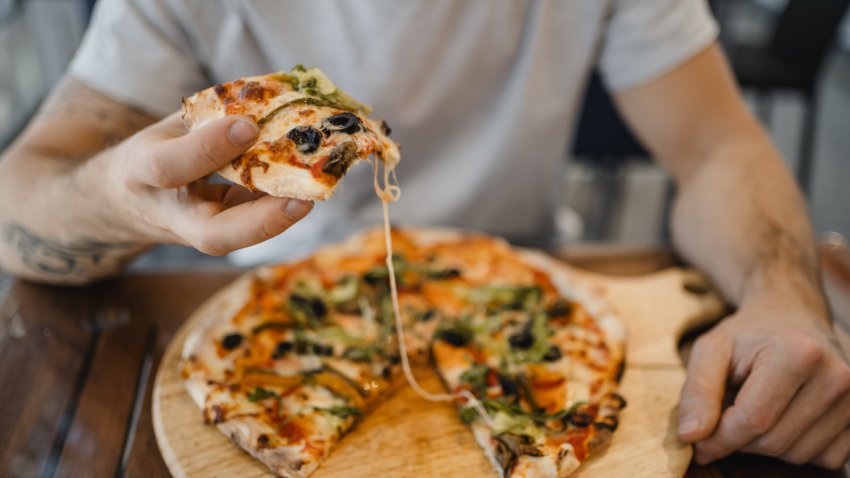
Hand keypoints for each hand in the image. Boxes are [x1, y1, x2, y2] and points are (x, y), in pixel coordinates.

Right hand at [104, 113, 311, 254]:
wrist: (124, 202)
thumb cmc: (156, 151)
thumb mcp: (169, 128)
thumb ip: (209, 119)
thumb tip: (271, 100)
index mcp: (143, 172)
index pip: (171, 167)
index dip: (209, 148)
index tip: (247, 126)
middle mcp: (170, 213)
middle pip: (213, 236)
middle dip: (260, 221)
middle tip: (302, 200)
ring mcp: (195, 233)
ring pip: (238, 240)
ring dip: (279, 218)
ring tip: (315, 192)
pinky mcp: (218, 237)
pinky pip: (250, 228)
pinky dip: (279, 208)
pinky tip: (307, 187)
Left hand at [678, 295, 849, 469]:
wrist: (791, 315)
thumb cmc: (747, 334)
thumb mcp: (711, 350)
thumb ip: (697, 390)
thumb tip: (691, 435)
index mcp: (797, 354)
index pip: (753, 421)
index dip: (719, 439)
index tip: (698, 442)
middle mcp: (835, 376)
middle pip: (775, 441)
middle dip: (740, 439)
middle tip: (727, 416)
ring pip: (798, 454)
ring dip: (766, 444)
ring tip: (757, 409)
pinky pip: (825, 458)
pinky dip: (796, 448)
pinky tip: (783, 418)